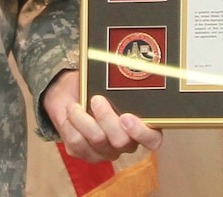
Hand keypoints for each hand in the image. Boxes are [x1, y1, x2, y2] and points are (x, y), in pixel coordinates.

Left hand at [43, 71, 162, 163]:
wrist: (70, 93)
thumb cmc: (94, 84)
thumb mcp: (108, 80)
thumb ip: (118, 82)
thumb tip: (121, 68)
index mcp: (141, 124)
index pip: (153, 139)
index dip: (142, 133)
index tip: (126, 117)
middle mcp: (127, 142)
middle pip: (121, 141)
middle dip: (106, 119)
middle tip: (97, 100)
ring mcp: (107, 151)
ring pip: (98, 141)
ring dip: (83, 119)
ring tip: (75, 105)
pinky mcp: (87, 154)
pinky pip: (78, 144)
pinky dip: (71, 125)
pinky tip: (71, 114)